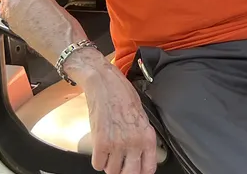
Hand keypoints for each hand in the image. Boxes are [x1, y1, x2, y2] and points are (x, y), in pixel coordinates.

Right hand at [73, 49, 158, 172]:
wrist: (104, 83)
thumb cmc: (122, 95)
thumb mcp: (141, 116)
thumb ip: (142, 137)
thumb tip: (139, 155)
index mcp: (147, 136)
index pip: (148, 168)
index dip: (140, 171)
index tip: (135, 170)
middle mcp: (134, 142)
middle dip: (124, 171)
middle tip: (120, 164)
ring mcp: (117, 144)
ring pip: (112, 171)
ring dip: (109, 164)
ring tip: (109, 151)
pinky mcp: (100, 143)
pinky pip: (98, 165)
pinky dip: (98, 160)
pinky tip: (100, 149)